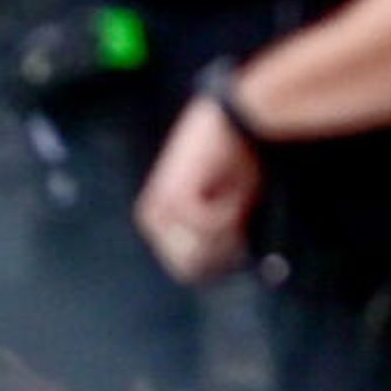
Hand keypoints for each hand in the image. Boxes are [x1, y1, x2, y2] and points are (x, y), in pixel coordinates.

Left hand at [136, 96, 261, 283]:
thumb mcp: (229, 206)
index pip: (187, 269)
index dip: (220, 257)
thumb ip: (220, 237)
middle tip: (233, 210)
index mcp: (161, 222)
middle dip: (221, 246)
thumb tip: (229, 266)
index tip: (236, 228)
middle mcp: (154, 219)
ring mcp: (160, 210)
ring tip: (229, 193)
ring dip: (226, 226)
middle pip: (190, 268)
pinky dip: (228, 208)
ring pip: (200, 250)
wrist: (234, 121)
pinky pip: (208, 225)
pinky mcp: (172, 198)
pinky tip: (226, 183)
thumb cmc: (236, 159)